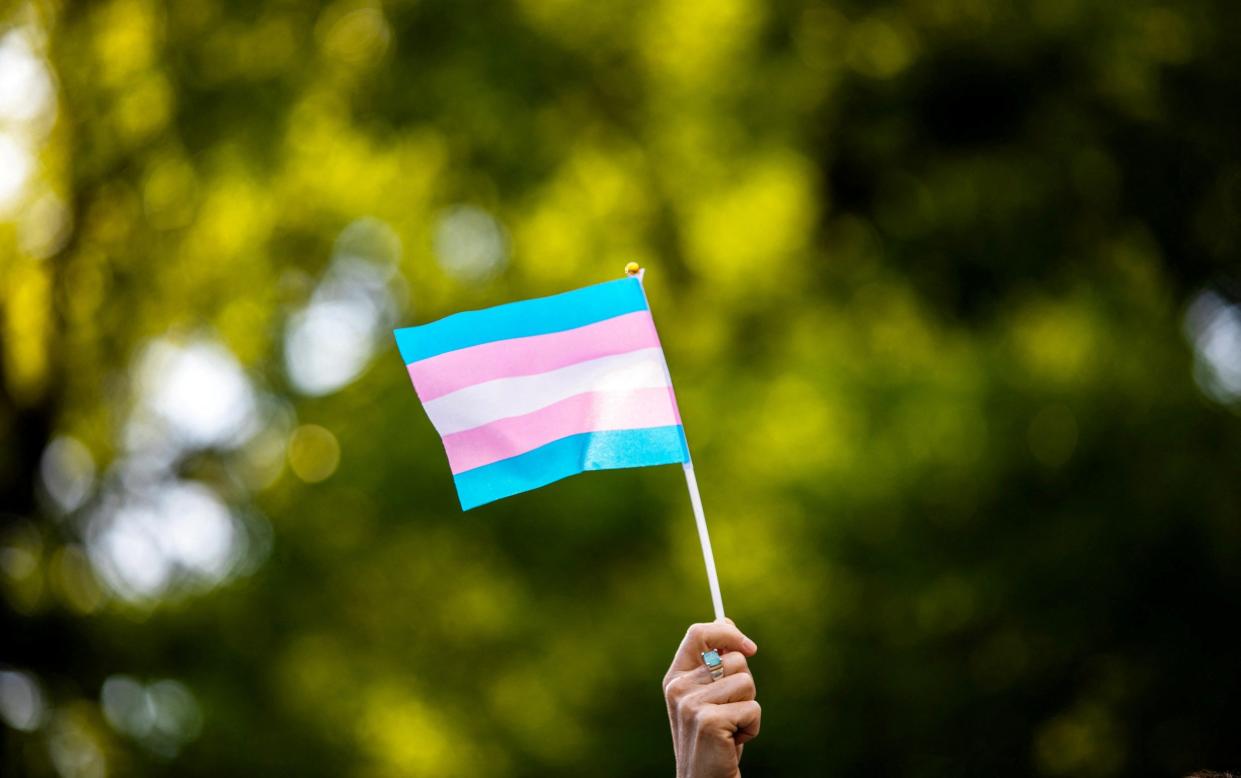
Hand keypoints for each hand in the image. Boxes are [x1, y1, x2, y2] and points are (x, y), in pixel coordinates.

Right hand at [662, 620, 760, 777]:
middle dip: (745, 686)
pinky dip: (752, 727)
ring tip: (731, 728)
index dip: (728, 633)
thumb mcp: (709, 697)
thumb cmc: (713, 739)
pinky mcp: (709, 721)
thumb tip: (725, 620)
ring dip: (749, 708)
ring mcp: (691, 704)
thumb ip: (714, 663)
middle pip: (735, 659)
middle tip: (730, 712)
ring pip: (747, 682)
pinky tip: (734, 742)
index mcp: (675, 678)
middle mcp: (678, 688)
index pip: (698, 633)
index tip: (750, 647)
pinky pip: (753, 708)